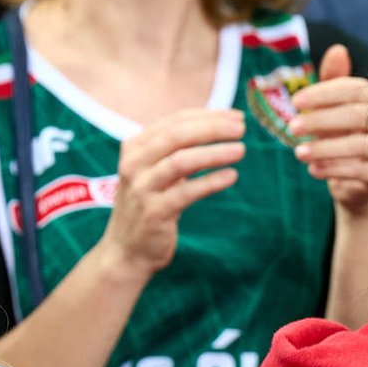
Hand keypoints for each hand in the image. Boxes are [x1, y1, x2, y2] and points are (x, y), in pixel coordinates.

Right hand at [103, 107, 244, 279]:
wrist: (126, 251)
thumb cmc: (149, 205)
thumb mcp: (156, 172)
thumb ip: (176, 150)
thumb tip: (218, 125)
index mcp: (135, 148)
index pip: (174, 121)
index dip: (207, 115)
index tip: (235, 116)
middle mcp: (134, 164)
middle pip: (176, 136)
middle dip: (212, 128)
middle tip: (241, 127)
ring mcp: (142, 189)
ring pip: (180, 161)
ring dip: (213, 153)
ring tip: (241, 150)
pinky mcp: (154, 213)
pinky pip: (186, 193)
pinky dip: (210, 182)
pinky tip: (231, 176)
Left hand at [289, 45, 367, 216]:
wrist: (363, 184)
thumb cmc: (348, 139)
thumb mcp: (337, 111)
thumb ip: (335, 82)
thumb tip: (337, 49)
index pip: (355, 89)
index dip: (324, 93)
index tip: (295, 101)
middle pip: (357, 116)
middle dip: (320, 120)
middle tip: (292, 127)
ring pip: (358, 145)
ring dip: (323, 148)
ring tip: (298, 152)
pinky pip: (361, 170)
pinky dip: (334, 169)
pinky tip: (313, 170)